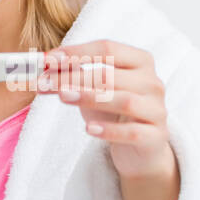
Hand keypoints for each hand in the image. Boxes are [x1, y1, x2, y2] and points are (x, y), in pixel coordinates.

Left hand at [40, 40, 176, 181]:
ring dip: (90, 98)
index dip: (76, 53)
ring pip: (124, 101)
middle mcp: (152, 82)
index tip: (46, 60)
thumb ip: (74, 75)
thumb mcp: (94, 90)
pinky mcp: (155, 137)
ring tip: (63, 98)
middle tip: (43, 83)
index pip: (107, 49)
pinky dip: (109, 130)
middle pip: (110, 75)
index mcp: (140, 61)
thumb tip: (44, 64)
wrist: (141, 149)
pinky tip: (88, 129)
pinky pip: (132, 132)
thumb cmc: (114, 113)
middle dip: (73, 77)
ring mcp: (156, 109)